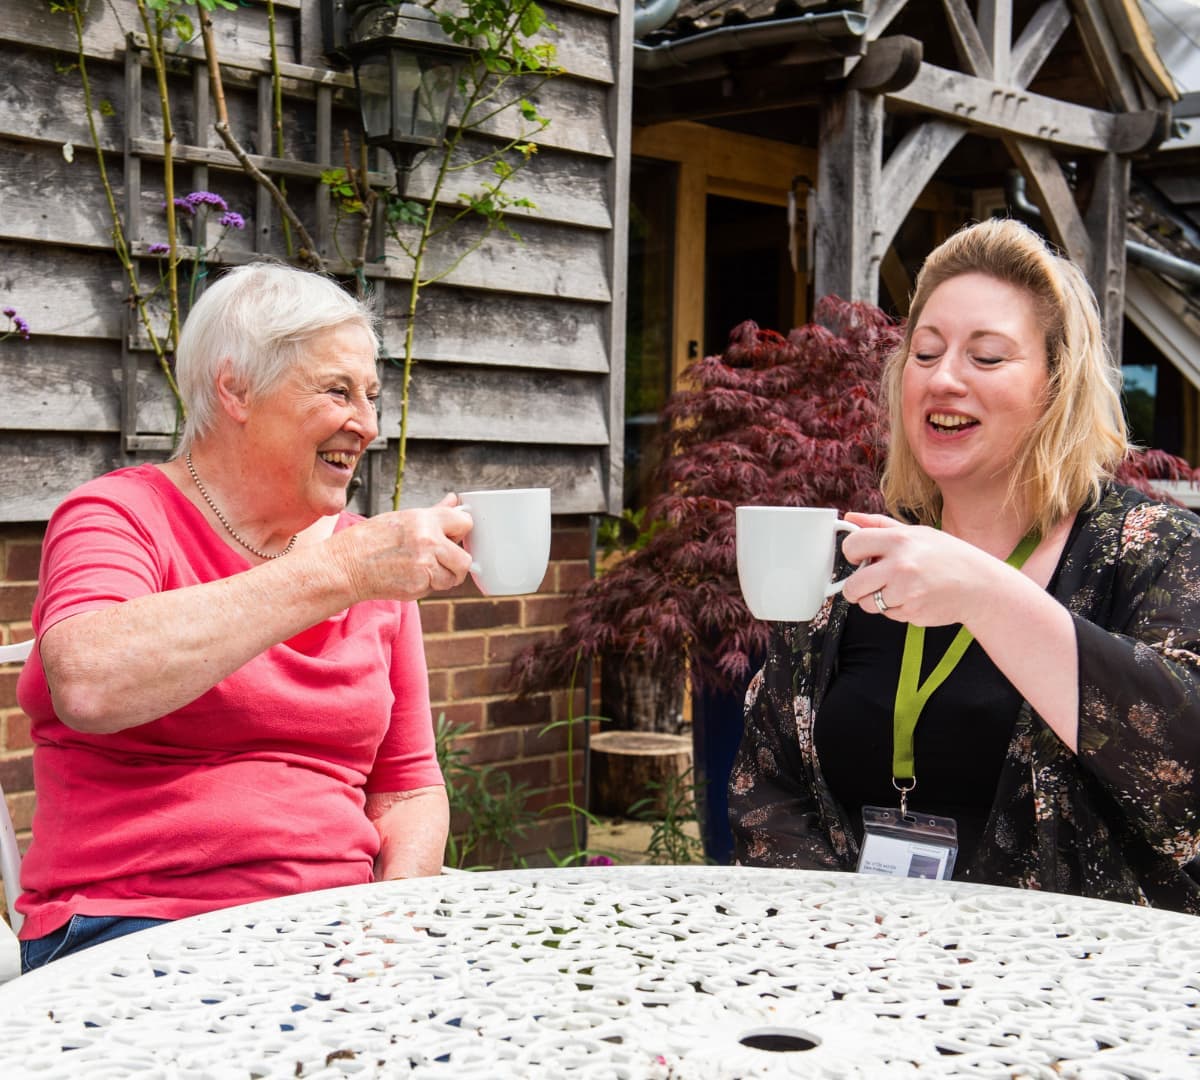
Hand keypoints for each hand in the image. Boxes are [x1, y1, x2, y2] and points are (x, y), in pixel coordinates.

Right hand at [329, 493, 473, 601]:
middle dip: (457, 562)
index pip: (465, 523)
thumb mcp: (403, 518)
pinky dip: (427, 586)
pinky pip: (435, 588)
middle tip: (441, 559)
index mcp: (424, 519)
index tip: (454, 536)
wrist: (347, 566)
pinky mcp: (419, 586)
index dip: (460, 531)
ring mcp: (425, 565)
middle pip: (465, 559)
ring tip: (419, 567)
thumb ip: (434, 513)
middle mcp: (428, 541)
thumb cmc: (370, 540)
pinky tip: (409, 576)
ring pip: (453, 578)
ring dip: (441, 576)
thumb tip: (453, 501)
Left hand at [839, 512, 1003, 626]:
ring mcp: (905, 591)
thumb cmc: (949, 557)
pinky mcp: (911, 612)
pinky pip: (888, 614)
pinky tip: (914, 597)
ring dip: (877, 600)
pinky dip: (896, 609)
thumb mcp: (918, 532)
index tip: (859, 558)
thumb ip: (880, 525)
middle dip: (856, 587)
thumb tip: (850, 517)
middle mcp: (900, 565)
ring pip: (868, 604)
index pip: (852, 545)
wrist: (981, 586)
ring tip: (900, 588)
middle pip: (852, 585)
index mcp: (900, 540)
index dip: (852, 554)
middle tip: (870, 583)